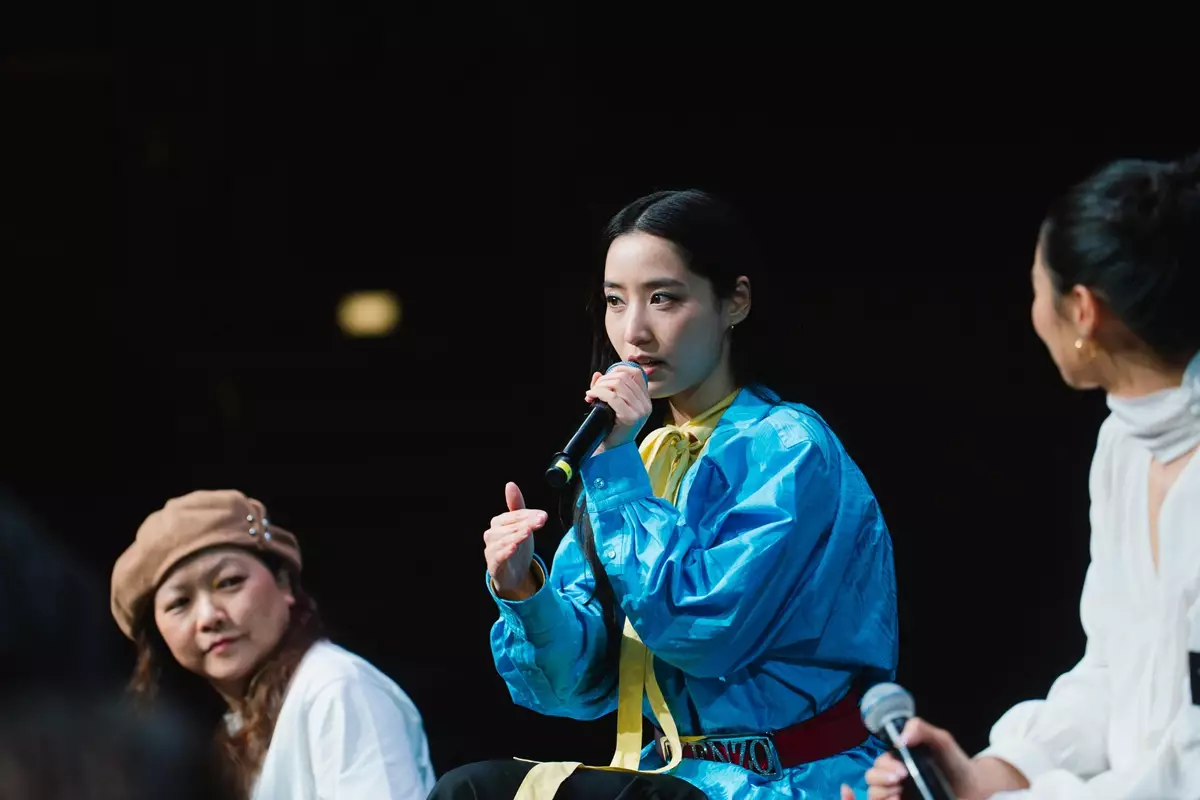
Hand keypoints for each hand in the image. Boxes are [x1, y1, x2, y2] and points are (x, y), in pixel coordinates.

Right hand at [484, 482, 545, 600]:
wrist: (515, 574)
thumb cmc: (517, 546)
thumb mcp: (521, 525)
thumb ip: (518, 507)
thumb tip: (510, 484)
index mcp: (499, 522)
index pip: (514, 515)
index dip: (529, 515)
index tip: (543, 515)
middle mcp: (492, 534)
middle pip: (510, 526)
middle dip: (526, 523)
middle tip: (541, 521)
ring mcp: (491, 549)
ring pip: (503, 540)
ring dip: (516, 535)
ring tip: (528, 532)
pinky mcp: (493, 564)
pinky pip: (498, 556)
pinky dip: (505, 551)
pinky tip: (514, 547)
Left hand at [584, 365, 651, 452]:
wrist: (612, 450)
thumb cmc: (611, 427)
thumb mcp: (611, 404)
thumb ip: (606, 388)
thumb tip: (598, 374)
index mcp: (644, 399)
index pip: (637, 373)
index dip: (619, 369)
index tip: (606, 376)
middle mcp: (645, 404)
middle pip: (625, 377)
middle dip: (606, 379)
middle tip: (595, 388)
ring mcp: (640, 411)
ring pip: (618, 385)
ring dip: (600, 386)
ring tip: (592, 393)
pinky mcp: (630, 417)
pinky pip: (613, 397)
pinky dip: (599, 393)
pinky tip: (591, 397)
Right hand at [839, 717, 1025, 799]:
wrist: (974, 789)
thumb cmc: (955, 763)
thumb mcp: (941, 741)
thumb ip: (922, 730)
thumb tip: (901, 738)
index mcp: (899, 761)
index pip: (879, 763)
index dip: (884, 766)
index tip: (901, 771)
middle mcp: (895, 779)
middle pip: (871, 779)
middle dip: (880, 779)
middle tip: (899, 782)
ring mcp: (899, 794)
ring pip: (874, 794)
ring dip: (881, 793)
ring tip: (898, 795)